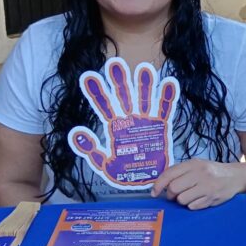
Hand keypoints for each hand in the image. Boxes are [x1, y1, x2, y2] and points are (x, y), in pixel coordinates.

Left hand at [68, 58, 178, 187]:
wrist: (145, 181)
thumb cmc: (124, 172)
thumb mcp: (103, 163)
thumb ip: (90, 148)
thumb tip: (76, 132)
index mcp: (114, 126)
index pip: (103, 104)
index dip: (96, 91)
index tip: (89, 76)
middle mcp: (130, 118)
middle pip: (124, 95)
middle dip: (119, 80)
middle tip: (115, 63)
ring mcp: (146, 120)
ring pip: (144, 98)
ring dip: (144, 84)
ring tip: (145, 69)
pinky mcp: (160, 126)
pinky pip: (165, 109)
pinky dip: (167, 97)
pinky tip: (169, 83)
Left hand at [151, 158, 245, 209]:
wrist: (236, 176)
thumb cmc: (212, 171)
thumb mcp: (197, 165)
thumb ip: (180, 172)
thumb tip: (160, 185)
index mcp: (193, 164)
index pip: (169, 174)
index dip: (158, 185)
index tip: (154, 193)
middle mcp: (200, 174)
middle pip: (173, 189)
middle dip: (171, 195)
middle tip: (175, 195)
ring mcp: (207, 186)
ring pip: (182, 200)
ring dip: (182, 201)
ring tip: (189, 196)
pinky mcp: (212, 198)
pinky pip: (193, 206)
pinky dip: (192, 205)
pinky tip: (199, 199)